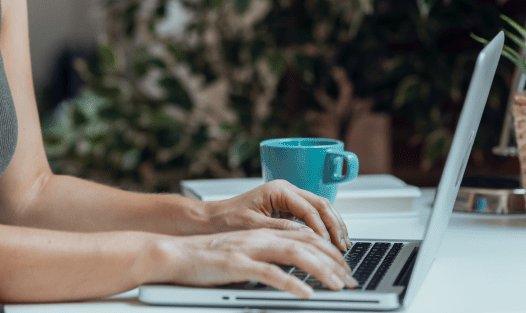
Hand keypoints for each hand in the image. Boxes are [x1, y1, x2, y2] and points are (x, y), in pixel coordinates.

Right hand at [167, 227, 356, 298]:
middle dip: (333, 260)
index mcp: (261, 232)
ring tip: (338, 286)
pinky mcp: (236, 264)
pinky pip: (269, 273)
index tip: (345, 267)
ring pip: (293, 254)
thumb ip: (266, 256)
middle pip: (305, 241)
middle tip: (351, 279)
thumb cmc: (206, 257)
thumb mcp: (243, 252)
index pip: (304, 234)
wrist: (174, 253)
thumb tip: (293, 270)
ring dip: (320, 270)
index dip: (329, 249)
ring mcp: (248, 248)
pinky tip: (305, 294)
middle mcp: (259, 236)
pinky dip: (290, 283)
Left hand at [203, 179, 351, 252]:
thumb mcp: (254, 226)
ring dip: (333, 225)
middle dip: (335, 225)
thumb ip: (280, 229)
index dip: (322, 229)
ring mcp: (288, 197)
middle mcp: (285, 189)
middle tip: (344, 246)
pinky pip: (312, 214)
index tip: (329, 246)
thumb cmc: (227, 220)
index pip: (310, 208)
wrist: (213, 219)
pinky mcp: (287, 206)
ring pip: (320, 207)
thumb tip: (306, 234)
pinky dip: (324, 226)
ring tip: (344, 244)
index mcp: (278, 190)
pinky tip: (331, 240)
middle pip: (321, 204)